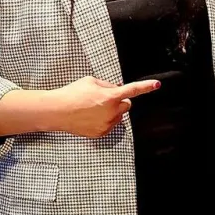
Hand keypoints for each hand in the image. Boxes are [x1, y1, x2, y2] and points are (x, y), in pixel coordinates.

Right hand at [42, 76, 160, 137]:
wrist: (57, 111)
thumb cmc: (72, 93)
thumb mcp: (91, 81)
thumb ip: (108, 85)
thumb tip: (117, 89)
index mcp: (110, 96)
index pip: (132, 90)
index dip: (146, 87)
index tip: (157, 85)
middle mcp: (111, 112)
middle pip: (126, 104)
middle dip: (119, 101)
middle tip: (104, 98)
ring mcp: (107, 124)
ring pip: (118, 116)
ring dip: (112, 111)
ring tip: (93, 108)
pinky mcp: (101, 133)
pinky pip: (110, 125)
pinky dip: (104, 120)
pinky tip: (90, 117)